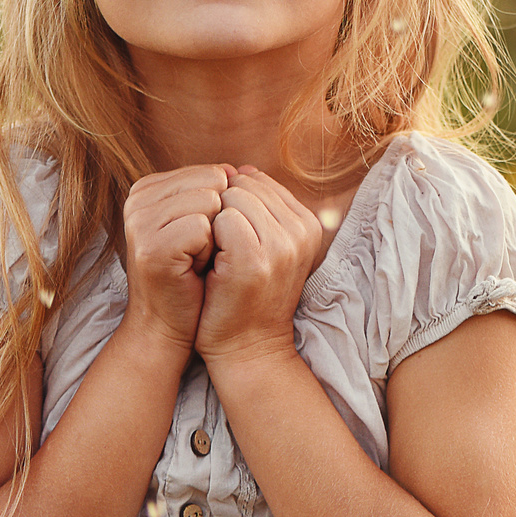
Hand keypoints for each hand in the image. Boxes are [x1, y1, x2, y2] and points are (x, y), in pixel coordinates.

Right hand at [122, 165, 229, 350]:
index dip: (220, 209)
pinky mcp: (151, 245)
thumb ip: (213, 192)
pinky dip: (209, 251)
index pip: (209, 172)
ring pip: (210, 201)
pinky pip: (204, 227)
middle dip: (220, 219)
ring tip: (197, 260)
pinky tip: (195, 270)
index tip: (201, 238)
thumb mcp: (200, 224)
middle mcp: (137, 199)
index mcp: (146, 188)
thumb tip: (239, 168)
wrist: (168, 325)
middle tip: (200, 251)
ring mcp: (140, 221)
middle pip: (212, 182)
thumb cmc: (192, 275)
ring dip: (217, 236)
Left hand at [196, 167, 333, 365]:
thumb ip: (258, 206)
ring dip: (212, 222)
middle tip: (218, 249)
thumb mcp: (264, 245)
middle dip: (221, 208)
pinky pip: (222, 218)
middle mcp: (302, 230)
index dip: (232, 204)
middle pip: (244, 184)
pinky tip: (209, 263)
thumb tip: (241, 167)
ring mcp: (282, 245)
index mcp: (308, 223)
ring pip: (232, 197)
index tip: (229, 240)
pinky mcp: (256, 259)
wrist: (245, 348)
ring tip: (215, 256)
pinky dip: (207, 236)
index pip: (257, 179)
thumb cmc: (245, 295)